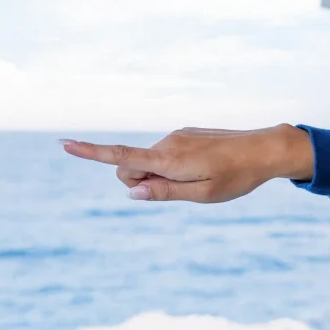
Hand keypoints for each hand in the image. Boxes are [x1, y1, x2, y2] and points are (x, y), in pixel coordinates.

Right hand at [60, 125, 313, 201]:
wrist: (265, 149)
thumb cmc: (236, 177)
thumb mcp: (202, 195)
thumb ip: (164, 192)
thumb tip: (131, 192)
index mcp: (169, 159)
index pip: (122, 158)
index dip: (91, 153)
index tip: (64, 143)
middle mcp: (168, 143)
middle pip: (132, 168)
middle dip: (140, 182)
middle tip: (181, 189)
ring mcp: (176, 136)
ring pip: (150, 162)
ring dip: (161, 175)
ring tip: (201, 178)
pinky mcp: (185, 134)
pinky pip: (166, 155)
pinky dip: (172, 166)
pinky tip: (204, 168)